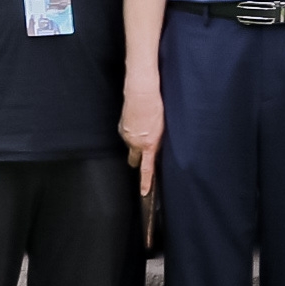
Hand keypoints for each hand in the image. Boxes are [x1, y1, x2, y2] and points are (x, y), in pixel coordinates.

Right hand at [121, 78, 165, 198]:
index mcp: (148, 145)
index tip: (144, 193)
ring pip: (130, 146)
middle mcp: (134, 143)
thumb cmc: (157, 108)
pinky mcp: (121, 128)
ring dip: (135, 143)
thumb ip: (157, 143)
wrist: (142, 92)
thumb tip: (154, 150)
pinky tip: (138, 122)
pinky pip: (126, 136)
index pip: (146, 169)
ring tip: (144, 128)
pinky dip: (131, 133)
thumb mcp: (162, 128)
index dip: (145, 182)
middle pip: (133, 160)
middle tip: (143, 154)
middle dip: (137, 160)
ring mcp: (126, 136)